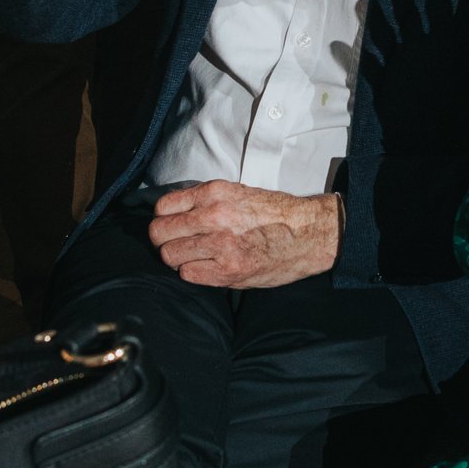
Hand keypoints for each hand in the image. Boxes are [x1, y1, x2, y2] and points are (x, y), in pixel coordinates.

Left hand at [148, 181, 340, 287]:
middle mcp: (213, 216)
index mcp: (214, 193)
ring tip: (196, 257)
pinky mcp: (228, 270)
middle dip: (165, 240)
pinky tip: (209, 268)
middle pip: (160, 232)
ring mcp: (219, 244)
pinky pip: (188, 274)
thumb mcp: (238, 193)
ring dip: (178, 259)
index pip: (163, 206)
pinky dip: (194, 273)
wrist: (308, 233)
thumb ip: (206, 201)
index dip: (164, 219)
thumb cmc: (276, 214)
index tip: (172, 225)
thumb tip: (177, 214)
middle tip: (179, 244)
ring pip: (169, 255)